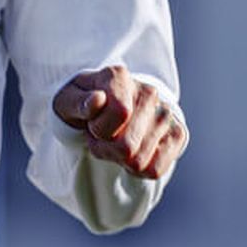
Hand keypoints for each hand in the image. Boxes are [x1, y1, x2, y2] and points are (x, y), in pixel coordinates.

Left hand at [52, 65, 186, 179]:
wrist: (108, 106)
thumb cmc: (83, 103)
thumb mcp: (68, 101)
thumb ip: (77, 102)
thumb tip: (97, 101)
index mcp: (119, 76)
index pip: (119, 114)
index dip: (98, 130)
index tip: (92, 123)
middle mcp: (148, 91)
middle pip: (127, 147)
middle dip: (106, 148)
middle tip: (102, 136)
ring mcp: (166, 113)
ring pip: (139, 162)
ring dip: (120, 159)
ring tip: (116, 141)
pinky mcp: (178, 134)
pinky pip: (155, 170)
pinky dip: (137, 169)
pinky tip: (131, 151)